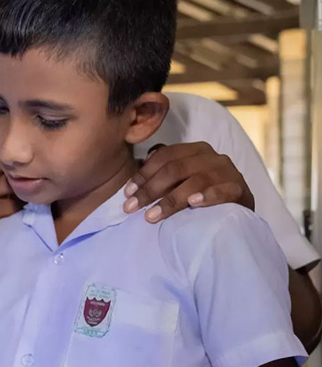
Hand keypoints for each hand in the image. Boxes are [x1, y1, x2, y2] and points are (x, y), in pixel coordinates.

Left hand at [124, 142, 253, 222]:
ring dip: (171, 200)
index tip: (127, 193)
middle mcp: (212, 157)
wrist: (238, 213)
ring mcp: (228, 172)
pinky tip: (193, 204)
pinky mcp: (240, 190)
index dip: (143, 174)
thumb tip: (134, 177)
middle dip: (149, 190)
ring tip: (152, 216)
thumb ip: (163, 175)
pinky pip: (224, 191)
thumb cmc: (203, 196)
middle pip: (175, 169)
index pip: (164, 157)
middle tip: (131, 208)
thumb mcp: (182, 182)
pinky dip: (208, 196)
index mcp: (195, 151)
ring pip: (195, 181)